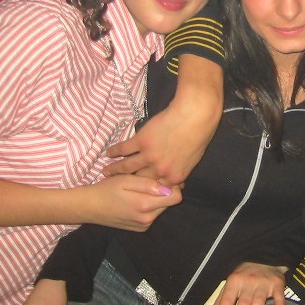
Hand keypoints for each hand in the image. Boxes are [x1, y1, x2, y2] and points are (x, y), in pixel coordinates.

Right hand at [84, 174, 181, 230]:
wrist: (89, 207)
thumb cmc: (107, 189)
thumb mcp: (126, 180)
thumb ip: (147, 184)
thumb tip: (167, 187)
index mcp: (145, 206)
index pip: (176, 197)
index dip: (174, 185)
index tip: (164, 177)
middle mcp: (148, 219)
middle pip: (170, 202)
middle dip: (165, 191)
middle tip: (151, 180)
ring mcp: (144, 226)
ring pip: (162, 208)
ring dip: (157, 198)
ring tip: (142, 189)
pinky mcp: (141, 229)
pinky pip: (154, 215)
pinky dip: (150, 206)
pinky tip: (137, 199)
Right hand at [103, 54, 222, 185]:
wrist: (195, 114)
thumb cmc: (200, 134)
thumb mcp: (193, 159)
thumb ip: (180, 170)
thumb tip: (172, 175)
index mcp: (175, 176)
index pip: (157, 188)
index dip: (145, 189)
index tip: (134, 190)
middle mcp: (160, 170)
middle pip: (140, 180)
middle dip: (127, 182)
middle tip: (114, 184)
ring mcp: (150, 156)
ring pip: (127, 166)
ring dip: (114, 169)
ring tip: (104, 172)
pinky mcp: (142, 141)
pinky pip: (124, 148)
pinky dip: (114, 151)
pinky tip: (107, 153)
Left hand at [206, 262, 286, 304]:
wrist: (264, 258)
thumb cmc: (244, 276)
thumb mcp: (229, 285)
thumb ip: (219, 304)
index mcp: (234, 281)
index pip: (227, 301)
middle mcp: (248, 282)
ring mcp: (263, 283)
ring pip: (258, 303)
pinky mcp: (277, 284)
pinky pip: (278, 297)